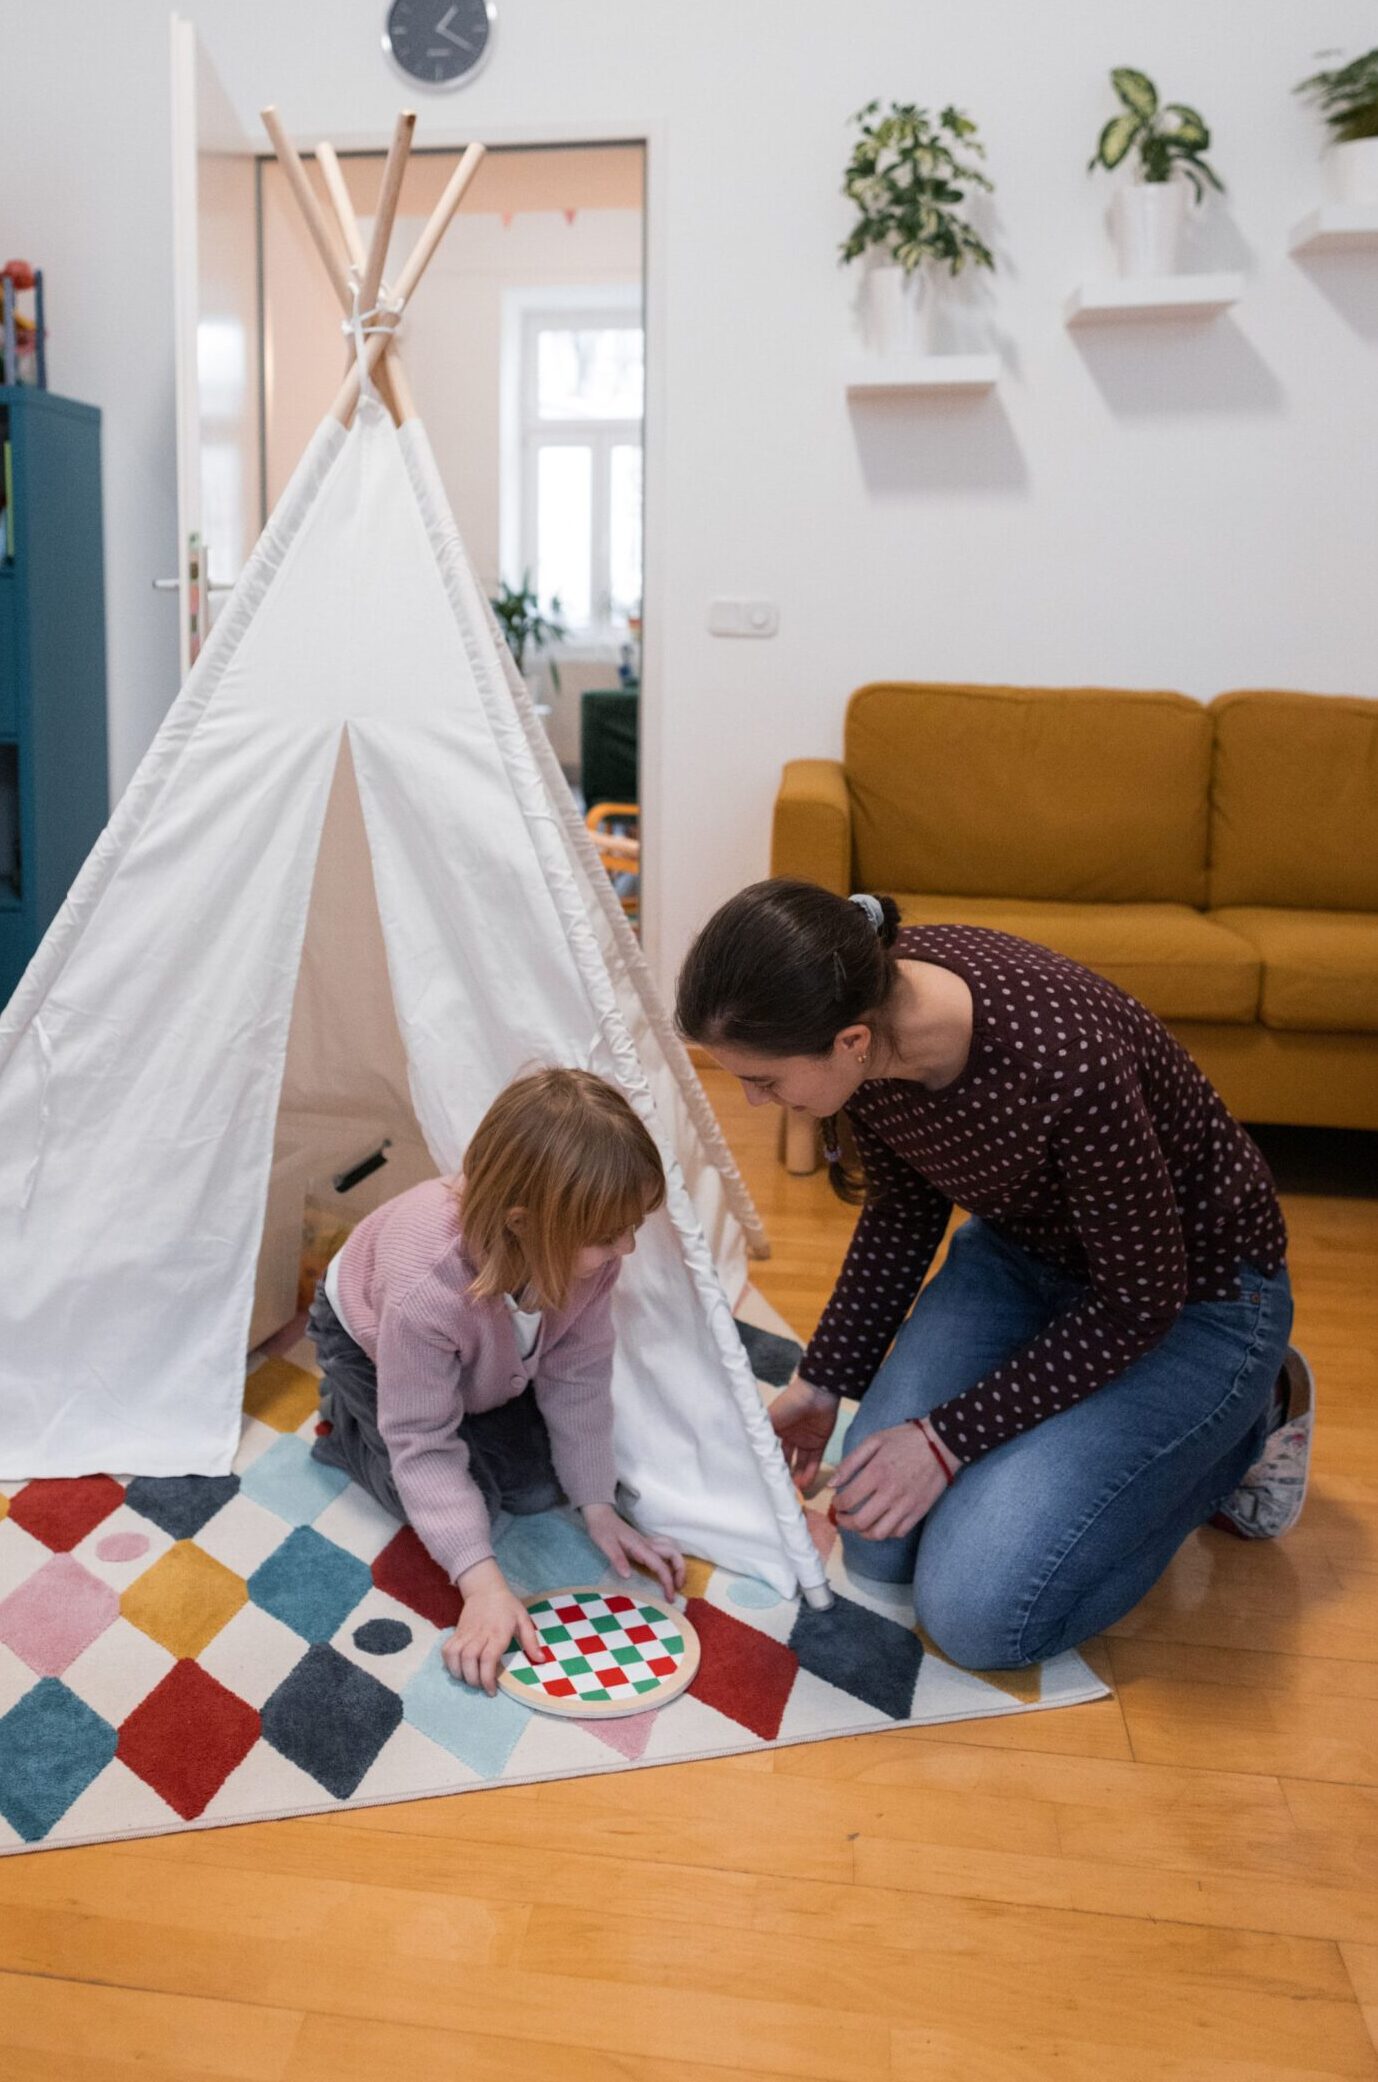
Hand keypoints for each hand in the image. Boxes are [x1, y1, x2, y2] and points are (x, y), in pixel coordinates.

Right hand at [444, 1560, 546, 1694]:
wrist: (485, 1588)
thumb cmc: (507, 1606)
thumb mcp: (523, 1619)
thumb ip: (531, 1641)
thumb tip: (541, 1660)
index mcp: (498, 1633)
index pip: (488, 1658)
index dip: (488, 1678)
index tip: (491, 1691)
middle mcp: (480, 1634)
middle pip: (469, 1660)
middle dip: (473, 1679)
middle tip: (481, 1686)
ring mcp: (465, 1633)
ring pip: (455, 1655)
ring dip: (459, 1673)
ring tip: (469, 1680)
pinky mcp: (456, 1632)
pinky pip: (447, 1649)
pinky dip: (448, 1663)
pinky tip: (457, 1669)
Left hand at [583, 1502, 685, 1600]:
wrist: (600, 1515)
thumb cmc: (602, 1529)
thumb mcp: (606, 1545)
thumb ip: (617, 1559)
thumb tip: (627, 1576)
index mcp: (641, 1547)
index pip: (661, 1566)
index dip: (668, 1582)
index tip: (670, 1597)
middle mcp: (648, 1544)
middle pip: (674, 1554)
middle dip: (680, 1571)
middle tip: (678, 1588)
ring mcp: (647, 1543)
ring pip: (672, 1550)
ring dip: (677, 1564)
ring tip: (675, 1581)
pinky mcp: (644, 1544)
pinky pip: (664, 1550)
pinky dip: (670, 1560)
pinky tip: (665, 1569)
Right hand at [769, 1374, 840, 1492]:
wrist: (818, 1393)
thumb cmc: (790, 1404)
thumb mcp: (770, 1418)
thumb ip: (759, 1434)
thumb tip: (740, 1448)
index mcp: (775, 1428)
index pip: (769, 1450)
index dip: (766, 1464)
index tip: (761, 1480)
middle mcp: (788, 1436)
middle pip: (784, 1459)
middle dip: (782, 1474)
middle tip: (777, 1490)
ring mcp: (804, 1440)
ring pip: (799, 1463)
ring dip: (796, 1477)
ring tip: (792, 1492)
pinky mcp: (819, 1442)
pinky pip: (814, 1461)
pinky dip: (810, 1473)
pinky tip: (804, 1485)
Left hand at [833, 1421, 958, 1542]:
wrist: (941, 1444)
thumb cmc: (905, 1439)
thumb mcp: (874, 1441)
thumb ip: (850, 1462)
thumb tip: (832, 1484)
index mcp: (876, 1473)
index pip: (847, 1500)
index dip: (836, 1505)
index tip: (836, 1502)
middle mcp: (890, 1493)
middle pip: (860, 1522)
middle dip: (844, 1523)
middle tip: (841, 1517)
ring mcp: (906, 1505)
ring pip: (878, 1533)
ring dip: (863, 1532)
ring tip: (858, 1524)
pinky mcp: (919, 1511)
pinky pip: (898, 1532)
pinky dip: (885, 1532)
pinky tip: (880, 1522)